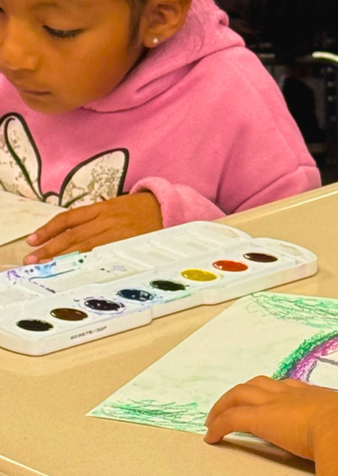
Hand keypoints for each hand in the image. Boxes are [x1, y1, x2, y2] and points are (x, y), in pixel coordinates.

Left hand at [24, 192, 162, 261]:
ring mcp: (117, 232)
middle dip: (50, 247)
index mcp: (101, 208)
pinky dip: (87, 261)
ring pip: (84, 246)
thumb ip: (97, 220)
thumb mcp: (116, 208)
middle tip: (33, 259)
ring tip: (46, 265)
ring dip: (64, 257)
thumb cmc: (142, 211)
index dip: (48, 229)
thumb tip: (76, 236)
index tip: (33, 239)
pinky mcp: (128, 242)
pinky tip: (76, 268)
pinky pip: (104, 253)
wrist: (167, 208)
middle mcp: (106, 219)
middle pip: (72, 235)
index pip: (68, 219)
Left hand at [204, 375, 337, 459]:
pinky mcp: (262, 419)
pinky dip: (219, 425)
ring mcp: (277, 404)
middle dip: (245, 393)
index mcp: (320, 398)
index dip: (277, 393)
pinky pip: (232, 418)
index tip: (272, 400)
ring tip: (213, 420)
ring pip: (239, 394)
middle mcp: (295, 395)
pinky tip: (211, 438)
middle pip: (260, 384)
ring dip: (224, 405)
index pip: (291, 388)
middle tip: (234, 405)